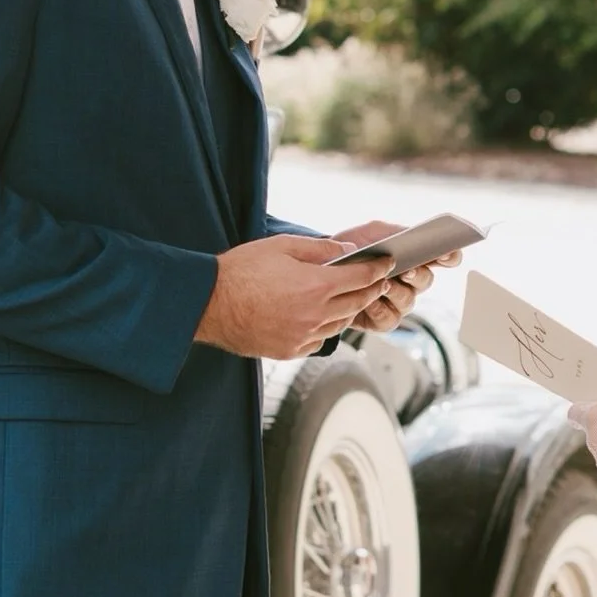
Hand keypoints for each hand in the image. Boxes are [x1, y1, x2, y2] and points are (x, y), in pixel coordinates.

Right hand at [195, 234, 392, 358]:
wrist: (208, 304)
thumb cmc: (241, 271)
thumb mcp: (282, 246)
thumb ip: (320, 249)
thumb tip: (347, 250)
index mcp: (316, 286)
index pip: (361, 277)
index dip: (378, 269)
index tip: (388, 264)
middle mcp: (314, 315)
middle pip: (357, 302)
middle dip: (372, 289)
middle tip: (379, 280)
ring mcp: (303, 336)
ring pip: (341, 323)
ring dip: (351, 309)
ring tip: (353, 296)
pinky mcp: (290, 350)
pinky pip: (320, 339)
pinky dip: (327, 327)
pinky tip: (322, 316)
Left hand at [336, 219, 462, 334]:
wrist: (324, 268)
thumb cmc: (354, 248)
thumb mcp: (374, 232)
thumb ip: (395, 232)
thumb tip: (412, 237)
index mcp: (416, 258)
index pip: (444, 257)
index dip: (450, 256)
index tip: (447, 252)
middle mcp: (411, 282)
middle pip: (427, 280)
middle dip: (417, 275)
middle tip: (406, 270)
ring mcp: (399, 302)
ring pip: (409, 301)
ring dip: (395, 293)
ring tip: (382, 284)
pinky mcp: (383, 321)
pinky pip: (390, 319)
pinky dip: (378, 309)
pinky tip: (369, 302)